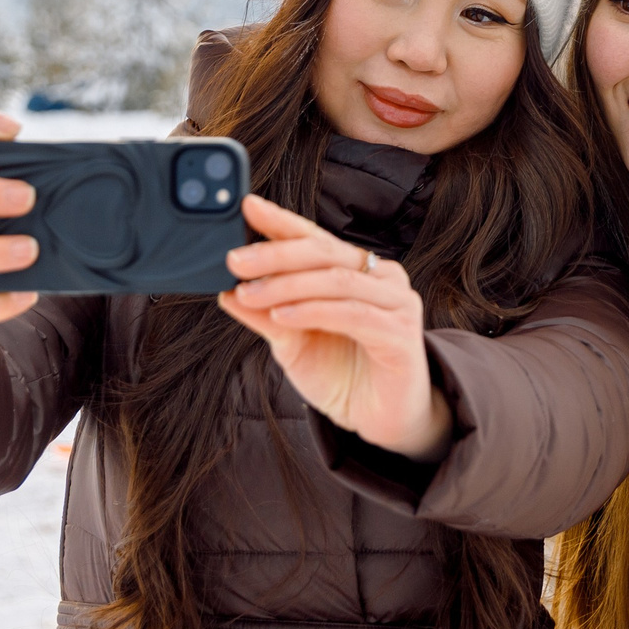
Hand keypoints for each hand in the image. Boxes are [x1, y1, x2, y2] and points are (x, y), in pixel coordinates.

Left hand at [219, 194, 451, 461]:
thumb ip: (265, 315)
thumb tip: (226, 291)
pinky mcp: (403, 334)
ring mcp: (397, 303)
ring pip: (337, 280)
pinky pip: (354, 315)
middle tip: (235, 260)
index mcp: (356, 270)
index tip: (247, 206)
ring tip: (250, 294)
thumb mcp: (291, 343)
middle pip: (325, 253)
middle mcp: (381, 277)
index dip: (281, 222)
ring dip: (289, 285)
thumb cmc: (342, 375)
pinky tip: (283, 316)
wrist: (381, 421)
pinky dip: (315, 311)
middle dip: (276, 254)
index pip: (315, 238)